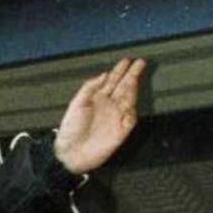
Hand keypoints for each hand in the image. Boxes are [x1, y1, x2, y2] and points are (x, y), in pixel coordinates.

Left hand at [53, 58, 146, 173]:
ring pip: (129, 99)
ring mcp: (116, 117)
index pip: (111, 81)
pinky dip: (132, 109)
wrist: (72, 152)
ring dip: (133, 87)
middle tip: (140, 62)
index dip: (119, 70)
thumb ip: (89, 88)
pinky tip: (133, 99)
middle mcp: (109, 105)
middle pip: (123, 87)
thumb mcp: (77, 103)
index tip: (127, 60)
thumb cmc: (71, 128)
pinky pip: (131, 118)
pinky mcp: (122, 131)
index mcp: (97, 98)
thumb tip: (104, 75)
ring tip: (137, 74)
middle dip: (132, 74)